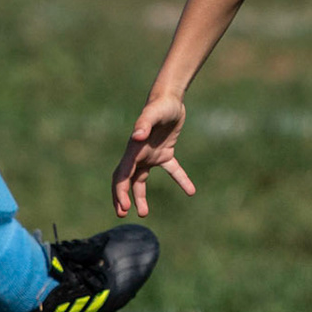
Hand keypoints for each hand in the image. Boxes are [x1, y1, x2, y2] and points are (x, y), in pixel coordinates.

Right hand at [112, 94, 196, 216]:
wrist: (171, 98)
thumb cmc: (161, 105)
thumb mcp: (153, 113)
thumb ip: (144, 123)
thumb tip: (136, 136)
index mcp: (133, 150)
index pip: (122, 175)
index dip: (120, 192)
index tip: (123, 207)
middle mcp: (139, 154)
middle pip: (125, 180)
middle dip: (121, 197)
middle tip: (122, 213)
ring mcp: (151, 154)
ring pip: (141, 180)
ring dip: (140, 196)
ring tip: (143, 213)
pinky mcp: (165, 153)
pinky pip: (171, 170)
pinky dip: (180, 180)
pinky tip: (191, 190)